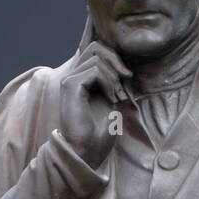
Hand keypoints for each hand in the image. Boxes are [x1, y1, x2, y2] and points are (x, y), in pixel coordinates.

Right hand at [59, 42, 131, 171]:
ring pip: (97, 57)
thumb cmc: (98, 135)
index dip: (115, 59)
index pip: (97, 51)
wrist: (86, 152)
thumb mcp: (112, 103)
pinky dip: (109, 82)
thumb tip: (124, 67)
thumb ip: (114, 83)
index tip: (128, 78)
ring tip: (118, 96)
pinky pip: (95, 69)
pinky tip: (112, 99)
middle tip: (127, 79)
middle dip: (116, 60)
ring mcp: (70, 80)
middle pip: (96, 47)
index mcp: (81, 80)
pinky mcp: (71, 85)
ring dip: (114, 76)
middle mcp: (73, 77)